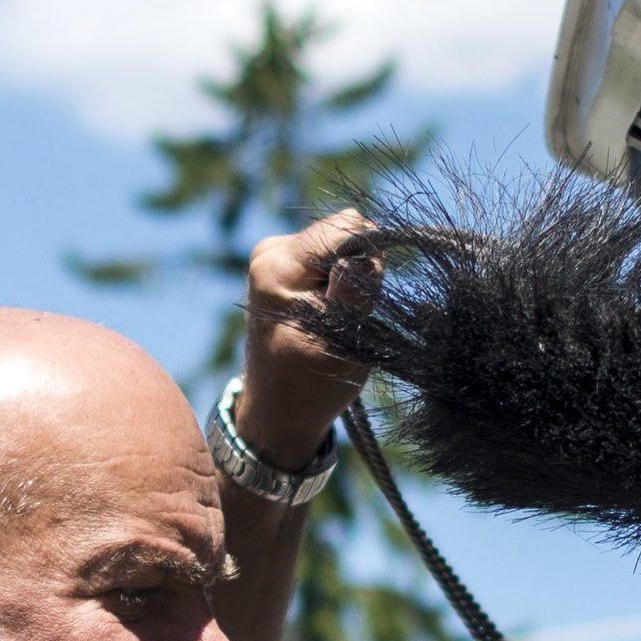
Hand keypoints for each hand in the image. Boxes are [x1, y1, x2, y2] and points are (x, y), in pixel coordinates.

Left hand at [237, 208, 378, 472]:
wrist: (277, 409)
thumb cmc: (311, 385)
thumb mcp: (341, 342)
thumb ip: (354, 288)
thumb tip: (364, 234)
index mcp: (278, 266)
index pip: (347, 230)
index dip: (369, 262)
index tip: (360, 304)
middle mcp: (270, 250)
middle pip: (344, 231)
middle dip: (359, 269)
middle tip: (347, 316)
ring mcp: (274, 254)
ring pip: (341, 242)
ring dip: (350, 277)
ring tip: (335, 318)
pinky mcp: (283, 263)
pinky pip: (330, 255)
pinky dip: (338, 281)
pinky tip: (326, 312)